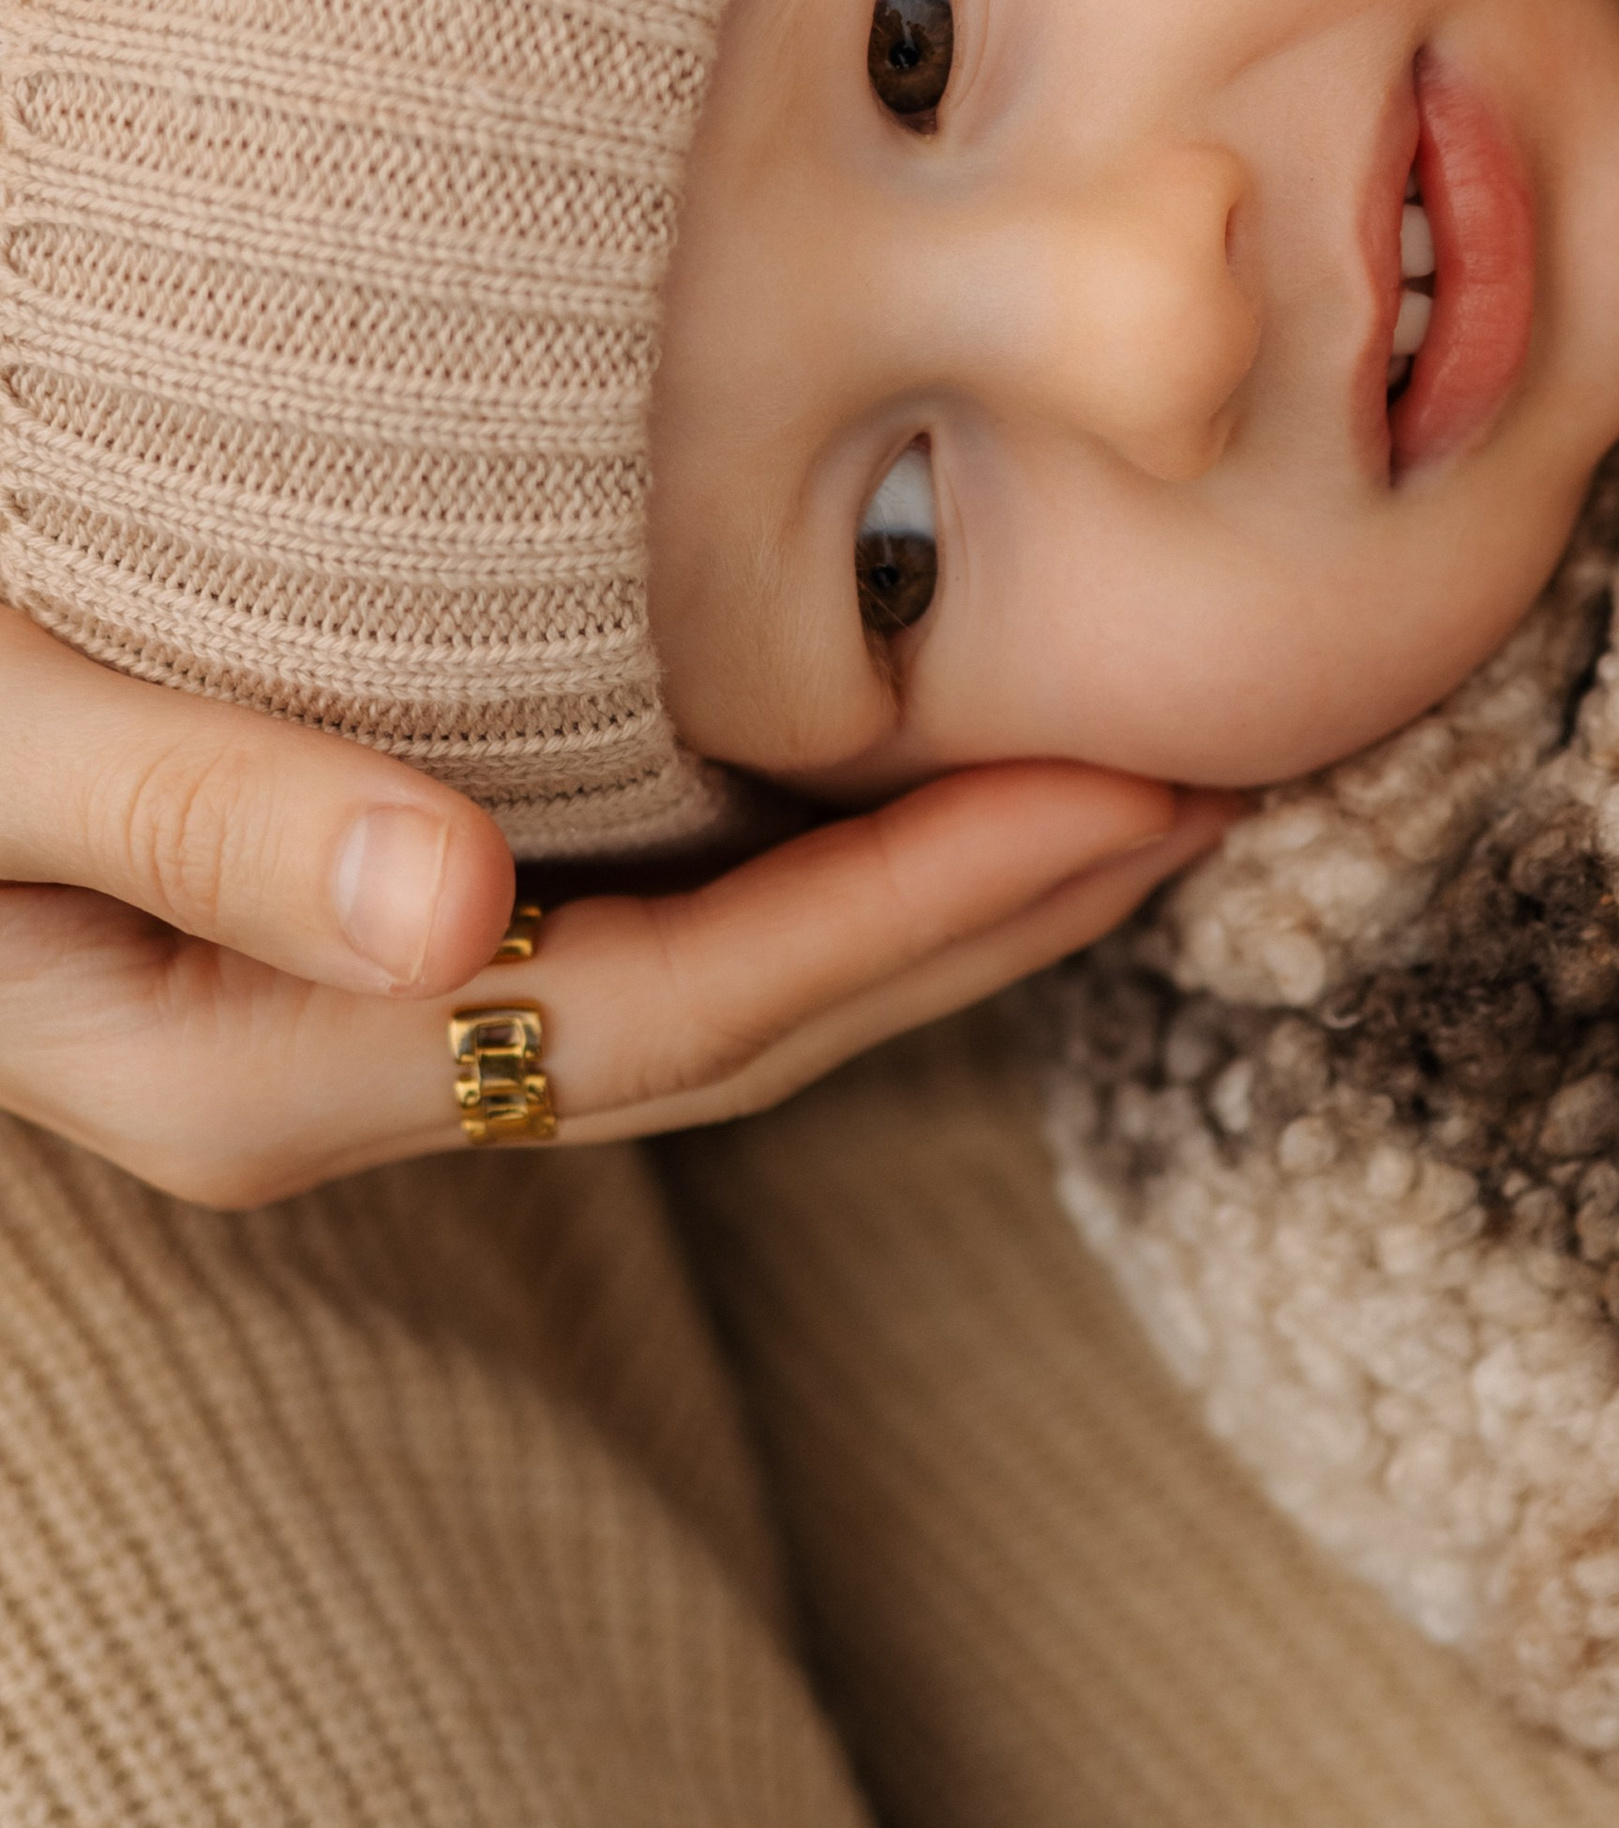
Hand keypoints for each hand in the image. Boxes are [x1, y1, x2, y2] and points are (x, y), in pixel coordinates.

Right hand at [0, 606, 1227, 1201]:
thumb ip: (180, 811)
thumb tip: (446, 917)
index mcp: (267, 1055)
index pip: (668, 1015)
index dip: (912, 922)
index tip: (1123, 795)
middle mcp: (345, 1064)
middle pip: (741, 1029)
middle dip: (987, 918)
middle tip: (1228, 771)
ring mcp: (365, 1009)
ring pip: (717, 991)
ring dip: (935, 889)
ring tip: (1135, 768)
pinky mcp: (375, 926)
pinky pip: (645, 926)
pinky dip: (814, 852)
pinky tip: (919, 763)